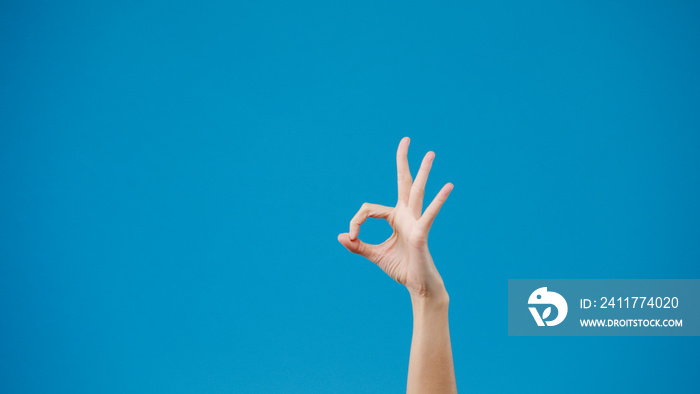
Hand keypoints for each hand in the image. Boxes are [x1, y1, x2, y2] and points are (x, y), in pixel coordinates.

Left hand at [338, 137, 452, 297]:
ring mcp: (415, 221)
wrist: (417, 286)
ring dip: (423, 172)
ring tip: (430, 153)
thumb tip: (341, 236)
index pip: (368, 209)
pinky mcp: (421, 233)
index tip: (352, 237)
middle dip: (403, 161)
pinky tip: (448, 187)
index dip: (356, 222)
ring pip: (417, 192)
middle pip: (403, 182)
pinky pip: (429, 214)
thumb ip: (358, 245)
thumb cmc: (401, 268)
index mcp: (395, 217)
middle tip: (406, 139)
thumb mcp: (374, 255)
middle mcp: (406, 214)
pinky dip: (438, 201)